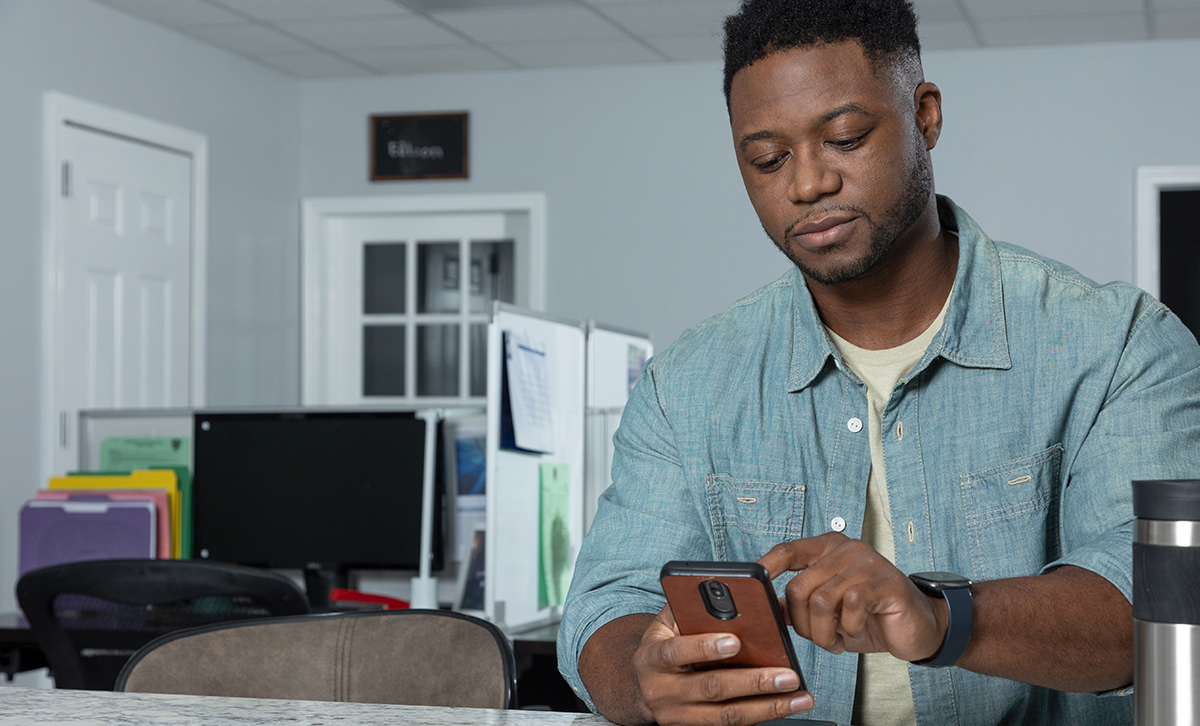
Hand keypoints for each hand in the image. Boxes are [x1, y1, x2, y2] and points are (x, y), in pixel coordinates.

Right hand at [631, 604, 813, 725]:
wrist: (643, 687)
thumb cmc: (664, 644)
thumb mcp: (666, 624)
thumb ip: (690, 608)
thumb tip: (728, 596)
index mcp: (652, 658)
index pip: (676, 651)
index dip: (704, 647)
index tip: (735, 641)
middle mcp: (662, 691)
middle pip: (712, 688)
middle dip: (753, 682)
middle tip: (788, 675)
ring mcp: (678, 716)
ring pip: (727, 715)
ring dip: (768, 707)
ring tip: (799, 697)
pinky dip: (762, 716)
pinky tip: (784, 707)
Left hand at [758, 532, 945, 660]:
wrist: (919, 627)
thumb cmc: (871, 617)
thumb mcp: (828, 611)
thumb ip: (799, 604)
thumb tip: (767, 606)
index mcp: (828, 549)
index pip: (787, 551)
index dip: (766, 567)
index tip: (752, 586)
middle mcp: (845, 549)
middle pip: (799, 586)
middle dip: (801, 623)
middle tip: (819, 638)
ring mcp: (867, 562)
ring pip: (821, 600)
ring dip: (823, 632)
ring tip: (836, 640)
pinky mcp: (885, 581)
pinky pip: (850, 606)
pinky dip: (848, 629)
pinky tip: (856, 633)